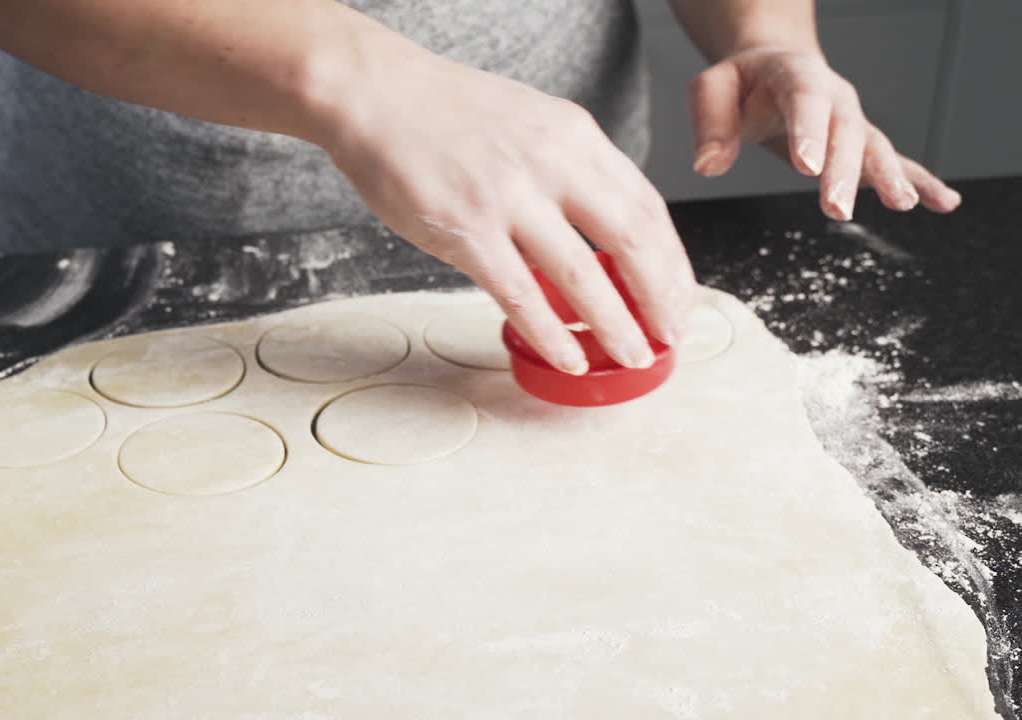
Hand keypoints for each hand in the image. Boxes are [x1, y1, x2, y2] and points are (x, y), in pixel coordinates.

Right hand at [317, 50, 696, 372]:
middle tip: (670, 336)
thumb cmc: (446, 113)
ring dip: (614, 326)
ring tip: (632, 357)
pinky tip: (567, 357)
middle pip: (631, 240)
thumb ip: (569, 170)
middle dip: (660, 298)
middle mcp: (552, 163)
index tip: (678, 298)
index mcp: (574, 136)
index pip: (646, 206)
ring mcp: (508, 197)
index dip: (671, 262)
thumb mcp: (531, 122)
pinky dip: (550, 333)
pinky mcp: (465, 229)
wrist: (376, 94)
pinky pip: (520, 294)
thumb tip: (599, 232)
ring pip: (581, 276)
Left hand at [687, 47, 961, 219]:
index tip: (806, 167)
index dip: (809, 131)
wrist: (771, 68)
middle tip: (835, 209)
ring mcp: (852, 121)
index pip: (805, 99)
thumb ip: (709, 124)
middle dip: (843, 171)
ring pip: (873, 148)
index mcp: (796, 75)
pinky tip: (944, 202)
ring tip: (902, 205)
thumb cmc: (739, 82)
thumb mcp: (710, 89)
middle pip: (845, 133)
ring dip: (888, 178)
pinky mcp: (860, 144)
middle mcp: (834, 97)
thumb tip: (709, 165)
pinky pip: (894, 161)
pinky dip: (920, 181)